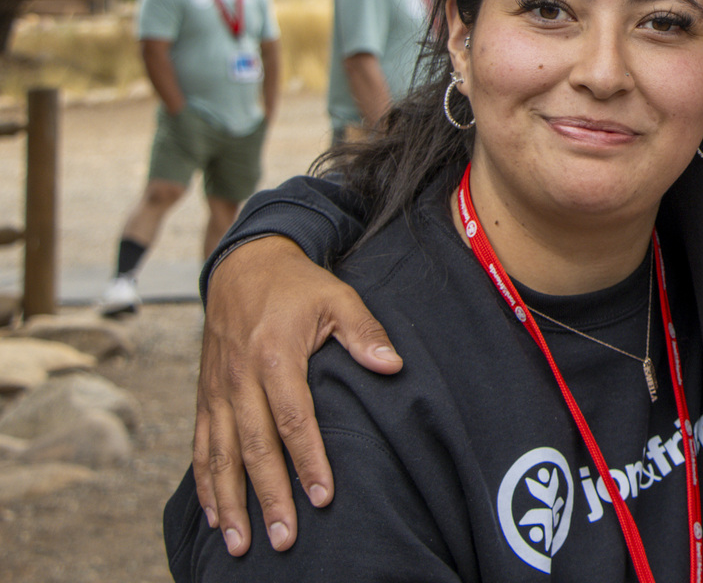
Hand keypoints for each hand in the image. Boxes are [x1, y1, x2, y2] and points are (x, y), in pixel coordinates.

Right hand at [194, 235, 402, 554]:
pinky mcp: (205, 396)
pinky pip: (201, 447)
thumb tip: (393, 365)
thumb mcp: (338, 297)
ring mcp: (217, 390)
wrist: (244, 265)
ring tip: (241, 544)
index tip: (323, 497)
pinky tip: (214, 516)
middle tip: (284, 539)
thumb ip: (365, 332)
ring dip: (229, 503)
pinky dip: (205, 484)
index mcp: (275, 355)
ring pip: (220, 456)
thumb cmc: (298, 286)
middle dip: (268, 497)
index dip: (308, 460)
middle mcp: (240, 377)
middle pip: (254, 448)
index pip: (293, 418)